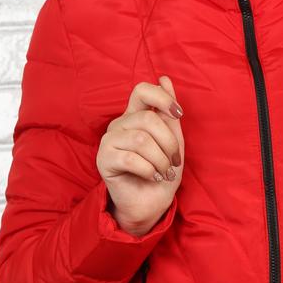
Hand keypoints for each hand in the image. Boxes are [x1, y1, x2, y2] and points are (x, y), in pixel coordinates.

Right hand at [96, 75, 183, 233]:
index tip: (179, 114)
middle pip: (149, 119)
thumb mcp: (173, 141)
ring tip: (164, 172)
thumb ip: (169, 113)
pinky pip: (130, 158)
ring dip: (160, 160)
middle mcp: (119, 124)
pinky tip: (151, 177)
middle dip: (169, 144)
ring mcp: (108, 141)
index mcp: (135, 116)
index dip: (163, 98)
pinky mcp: (103, 160)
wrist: (150, 204)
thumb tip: (165, 79)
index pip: (142, 91)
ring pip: (142, 140)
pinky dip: (148, 170)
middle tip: (174, 163)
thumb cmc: (162, 172)